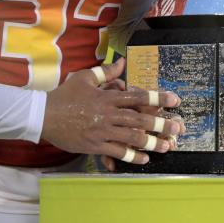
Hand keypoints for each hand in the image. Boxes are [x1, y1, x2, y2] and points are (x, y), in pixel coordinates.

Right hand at [41, 58, 184, 165]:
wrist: (44, 116)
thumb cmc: (65, 95)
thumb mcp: (85, 78)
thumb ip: (106, 72)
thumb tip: (122, 62)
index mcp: (108, 97)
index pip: (138, 96)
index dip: (158, 97)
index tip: (174, 100)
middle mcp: (109, 114)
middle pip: (140, 119)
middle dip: (162, 124)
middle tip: (178, 128)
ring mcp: (103, 131)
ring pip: (132, 138)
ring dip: (152, 143)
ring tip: (167, 146)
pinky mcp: (95, 145)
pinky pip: (118, 152)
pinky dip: (132, 156)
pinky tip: (144, 159)